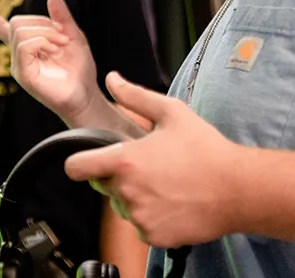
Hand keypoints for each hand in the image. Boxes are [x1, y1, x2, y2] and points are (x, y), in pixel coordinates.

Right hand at [0, 0, 103, 125]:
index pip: (3, 28)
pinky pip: (24, 46)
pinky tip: (54, 51)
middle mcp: (18, 54)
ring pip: (19, 31)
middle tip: (63, 36)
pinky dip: (42, 42)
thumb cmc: (79, 69)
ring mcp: (18, 64)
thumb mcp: (73, 36)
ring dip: (46, 33)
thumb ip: (62, 17)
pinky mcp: (22, 74)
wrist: (86, 95)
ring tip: (60, 46)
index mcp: (27, 45)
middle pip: (15, 22)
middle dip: (41, 22)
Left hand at [65, 72, 239, 247]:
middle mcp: (127, 191)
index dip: (79, 162)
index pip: (76, 168)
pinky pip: (141, 226)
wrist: (240, 189)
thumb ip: (135, 96)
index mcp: (124, 161)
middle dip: (117, 177)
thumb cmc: (207, 150)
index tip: (89, 161)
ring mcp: (140, 216)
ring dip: (135, 198)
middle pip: (103, 186)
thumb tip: (113, 79)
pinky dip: (152, 217)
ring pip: (123, 206)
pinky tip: (171, 203)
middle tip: (146, 168)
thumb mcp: (171, 112)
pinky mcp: (155, 236)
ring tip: (163, 185)